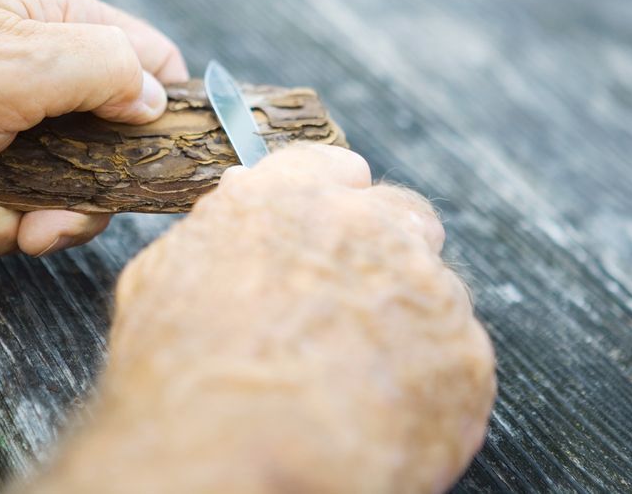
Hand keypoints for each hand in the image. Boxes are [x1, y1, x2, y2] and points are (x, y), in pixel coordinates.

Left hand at [0, 0, 186, 259]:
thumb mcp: (20, 61)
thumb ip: (107, 72)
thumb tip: (156, 101)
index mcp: (57, 32)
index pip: (147, 66)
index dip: (164, 115)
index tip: (163, 165)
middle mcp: (31, 85)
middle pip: (100, 161)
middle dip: (69, 205)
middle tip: (43, 221)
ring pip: (40, 206)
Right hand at [30, 145, 495, 493]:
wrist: (223, 463)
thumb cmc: (179, 382)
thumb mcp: (165, 277)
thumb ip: (224, 230)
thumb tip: (245, 209)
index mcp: (289, 198)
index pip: (334, 168)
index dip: (334, 202)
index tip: (333, 231)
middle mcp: (365, 227)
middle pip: (401, 218)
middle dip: (384, 255)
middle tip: (352, 315)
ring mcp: (425, 290)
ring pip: (433, 293)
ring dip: (406, 327)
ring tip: (354, 386)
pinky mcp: (466, 359)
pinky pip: (457, 364)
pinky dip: (428, 390)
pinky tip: (379, 420)